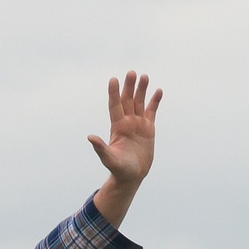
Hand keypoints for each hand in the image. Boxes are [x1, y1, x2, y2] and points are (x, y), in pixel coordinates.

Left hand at [89, 71, 161, 193]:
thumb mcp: (109, 159)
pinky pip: (151, 111)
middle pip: (127, 100)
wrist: (132, 175)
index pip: (114, 105)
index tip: (113, 79)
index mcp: (117, 127)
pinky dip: (154, 101)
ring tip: (144, 76)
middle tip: (131, 73)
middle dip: (129, 87)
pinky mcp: (148, 128)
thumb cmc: (119, 169)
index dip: (113, 93)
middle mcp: (127, 122)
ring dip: (141, 90)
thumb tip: (90, 137)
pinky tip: (158, 91)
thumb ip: (101, 148)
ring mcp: (138, 124)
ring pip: (139, 103)